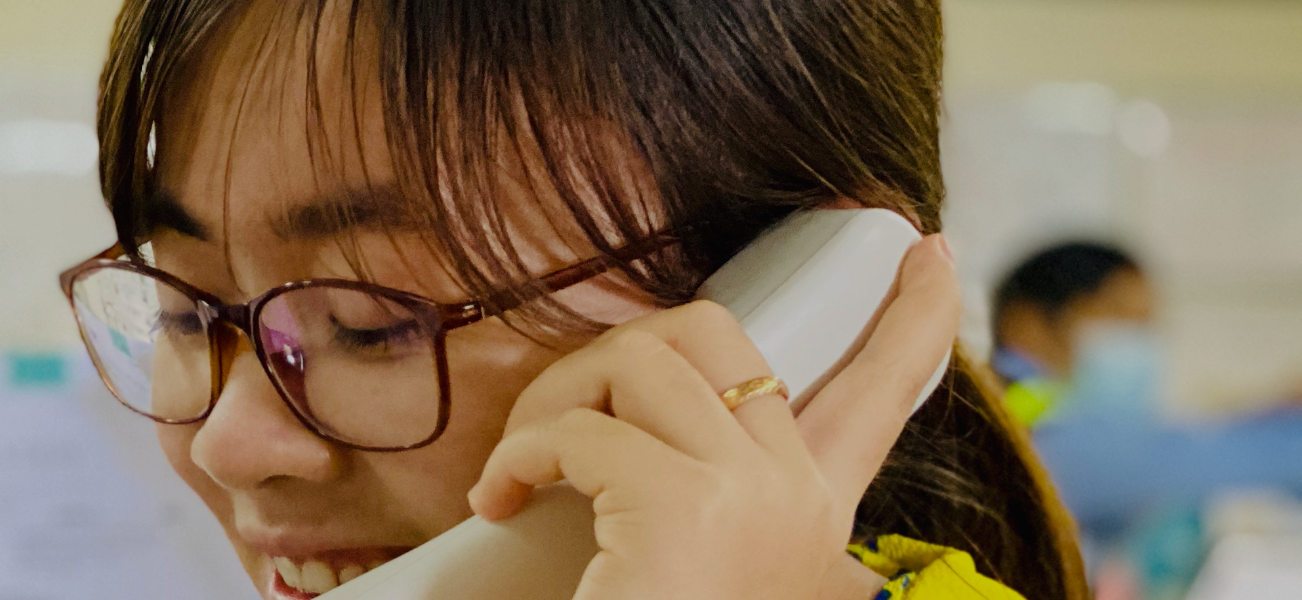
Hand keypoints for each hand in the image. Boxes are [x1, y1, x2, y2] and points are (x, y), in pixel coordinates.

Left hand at [465, 234, 960, 599]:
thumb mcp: (710, 567)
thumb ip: (714, 501)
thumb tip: (650, 427)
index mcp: (814, 514)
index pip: (881, 395)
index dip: (910, 320)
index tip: (925, 250)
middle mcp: (798, 494)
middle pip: (721, 335)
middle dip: (622, 348)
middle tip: (559, 421)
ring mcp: (750, 492)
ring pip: (644, 357)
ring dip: (558, 397)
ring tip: (525, 467)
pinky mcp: (682, 503)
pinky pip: (580, 429)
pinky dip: (521, 456)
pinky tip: (501, 501)